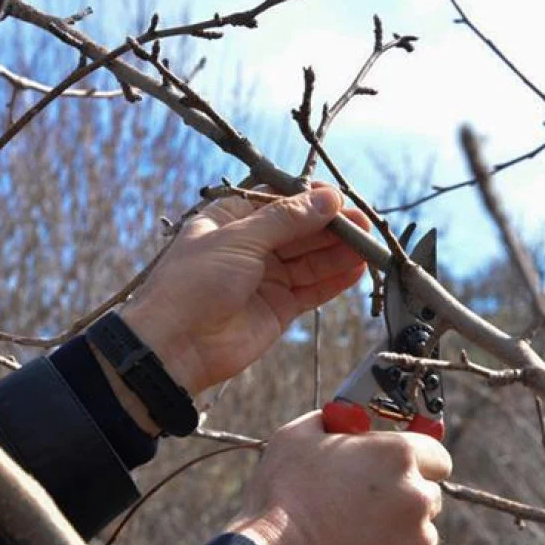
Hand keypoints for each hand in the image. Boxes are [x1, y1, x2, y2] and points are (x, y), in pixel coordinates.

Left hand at [103, 186, 368, 431]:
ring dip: (340, 251)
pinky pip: (313, 288)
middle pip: (301, 229)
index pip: (279, 200)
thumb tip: (328, 198)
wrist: (175, 346)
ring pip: (312, 258)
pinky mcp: (280, 306)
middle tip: (363, 224)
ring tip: (368, 246)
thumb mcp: (239, 239)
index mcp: (232, 219)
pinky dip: (335, 279)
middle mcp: (252, 246)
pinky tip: (358, 270)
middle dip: (332, 225)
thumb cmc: (193, 283)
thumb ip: (287, 220)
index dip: (311, 198)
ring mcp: (267, 277)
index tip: (340, 198)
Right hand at [226, 412, 452, 544]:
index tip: (400, 471)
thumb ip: (332, 421)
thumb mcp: (298, 437)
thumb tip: (342, 419)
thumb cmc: (283, 495)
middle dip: (404, 497)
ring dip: (398, 532)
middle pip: (429, 494)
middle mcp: (417, 496)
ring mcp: (417, 540)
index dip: (417, 462)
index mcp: (397, 455)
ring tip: (354, 536)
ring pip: (420, 532)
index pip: (437, 455)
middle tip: (367, 505)